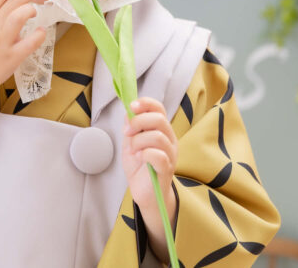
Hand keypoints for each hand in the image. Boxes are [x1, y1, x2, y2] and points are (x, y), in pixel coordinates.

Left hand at [122, 97, 177, 258]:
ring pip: (157, 136)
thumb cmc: (139, 167)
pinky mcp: (166, 169)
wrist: (144, 193)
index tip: (131, 107)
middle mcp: (170, 139)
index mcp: (162, 130)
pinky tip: (138, 158)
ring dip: (138, 141)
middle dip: (138, 122)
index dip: (145, 104)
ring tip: (133, 150)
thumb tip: (129, 113)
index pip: (159, 109)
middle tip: (127, 133)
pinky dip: (144, 154)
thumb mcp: (130, 143)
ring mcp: (170, 154)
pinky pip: (158, 155)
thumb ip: (130, 128)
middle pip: (159, 119)